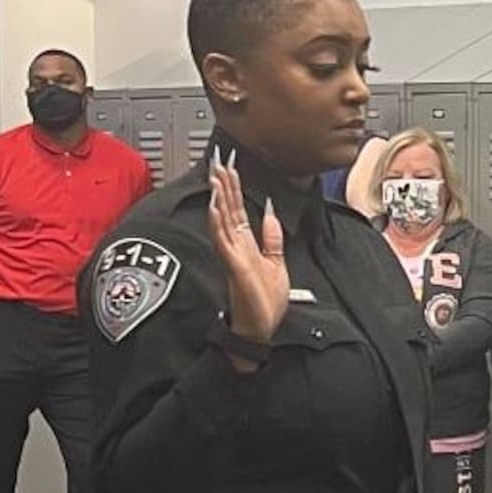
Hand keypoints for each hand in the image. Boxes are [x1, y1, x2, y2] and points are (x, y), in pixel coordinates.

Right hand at [208, 159, 291, 346]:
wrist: (260, 330)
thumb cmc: (264, 303)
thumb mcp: (276, 264)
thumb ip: (272, 240)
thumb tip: (271, 215)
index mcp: (247, 245)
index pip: (238, 210)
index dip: (235, 188)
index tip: (230, 168)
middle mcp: (236, 247)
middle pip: (228, 210)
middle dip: (224, 185)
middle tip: (218, 162)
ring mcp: (233, 256)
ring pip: (222, 221)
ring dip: (218, 199)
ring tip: (215, 177)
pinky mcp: (234, 267)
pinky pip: (223, 241)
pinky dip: (218, 224)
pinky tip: (215, 208)